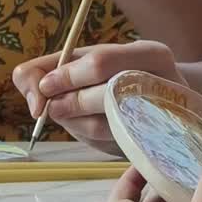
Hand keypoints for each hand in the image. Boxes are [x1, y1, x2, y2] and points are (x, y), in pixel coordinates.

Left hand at [13, 40, 183, 153]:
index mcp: (150, 54)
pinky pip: (112, 146)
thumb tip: (33, 99)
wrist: (168, 107)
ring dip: (77, 123)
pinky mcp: (155, 147)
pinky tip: (91, 129)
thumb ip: (47, 68)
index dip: (65, 77)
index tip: (46, 87)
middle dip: (70, 103)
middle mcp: (166, 84)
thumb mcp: (85, 62)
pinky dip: (91, 138)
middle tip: (53, 108)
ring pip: (106, 126)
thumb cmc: (115, 79)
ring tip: (71, 116)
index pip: (100, 62)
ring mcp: (164, 120)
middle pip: (104, 95)